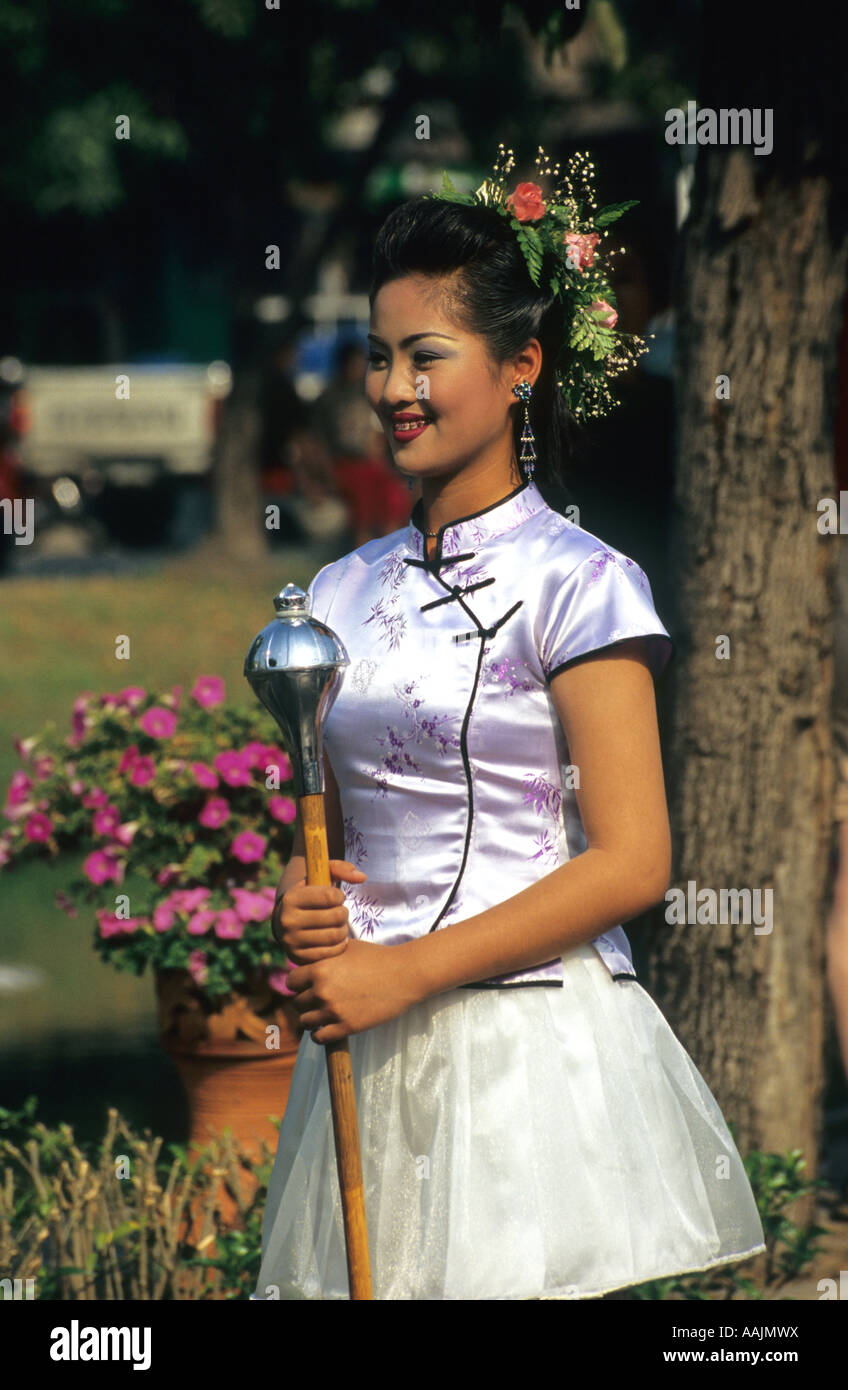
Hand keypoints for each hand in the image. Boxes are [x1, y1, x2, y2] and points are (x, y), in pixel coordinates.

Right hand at [275, 860, 366, 965]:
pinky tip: (335, 938)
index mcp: (291, 898)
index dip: (339, 896)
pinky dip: (339, 945)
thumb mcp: (319, 877)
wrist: (286, 922)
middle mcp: (287, 920)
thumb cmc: (310, 896)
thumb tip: (362, 877)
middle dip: (343, 913)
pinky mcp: (298, 958)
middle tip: (339, 912)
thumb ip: (340, 869)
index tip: (336, 898)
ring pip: (335, 935)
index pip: (330, 896)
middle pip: (336, 916)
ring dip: (343, 929)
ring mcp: (291, 941)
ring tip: (338, 925)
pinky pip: (332, 952)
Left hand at [287, 937, 420, 1043]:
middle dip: (306, 1001)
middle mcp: (323, 990)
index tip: (308, 986)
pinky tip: (328, 1027)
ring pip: (305, 1021)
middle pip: (297, 1003)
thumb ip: (325, 956)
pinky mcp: (347, 1027)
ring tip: (322, 1015)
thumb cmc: (377, 957)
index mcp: (320, 969)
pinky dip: (320, 1034)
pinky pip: (319, 1038)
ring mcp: (334, 1011)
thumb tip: (309, 961)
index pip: (291, 982)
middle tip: (319, 1000)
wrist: (404, 975)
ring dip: (312, 1019)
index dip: (298, 984)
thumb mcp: (347, 948)